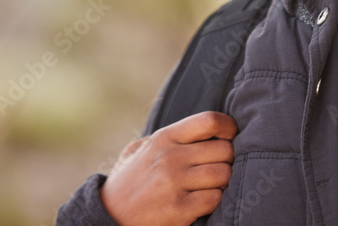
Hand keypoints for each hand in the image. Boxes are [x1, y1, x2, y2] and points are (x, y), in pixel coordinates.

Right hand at [100, 111, 237, 225]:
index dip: (228, 126)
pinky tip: (202, 200)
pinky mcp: (179, 209)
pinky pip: (215, 199)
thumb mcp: (139, 150)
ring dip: (222, 181)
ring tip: (211, 184)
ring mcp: (175, 184)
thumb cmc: (128, 181)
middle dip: (227, 158)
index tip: (230, 135)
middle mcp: (170, 157)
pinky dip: (214, 200)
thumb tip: (202, 128)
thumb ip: (167, 136)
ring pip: (223, 174)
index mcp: (164, 138)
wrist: (108, 217)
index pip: (209, 121)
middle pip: (224, 149)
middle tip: (219, 165)